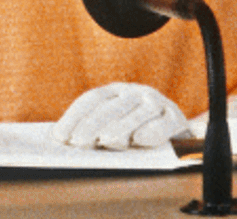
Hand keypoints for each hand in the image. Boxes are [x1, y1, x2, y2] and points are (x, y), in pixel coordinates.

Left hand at [55, 83, 189, 148]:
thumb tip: (67, 144)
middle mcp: (135, 93)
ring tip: (106, 140)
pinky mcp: (174, 117)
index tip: (60, 136)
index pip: (92, 100)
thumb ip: (95, 134)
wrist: (176, 137)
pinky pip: (163, 123)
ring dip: (121, 125)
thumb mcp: (114, 130)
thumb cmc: (136, 135)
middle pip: (111, 106)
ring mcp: (156, 103)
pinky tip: (140, 139)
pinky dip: (152, 130)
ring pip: (136, 112)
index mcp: (116, 93)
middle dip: (92, 124)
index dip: (74, 116)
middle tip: (78, 142)